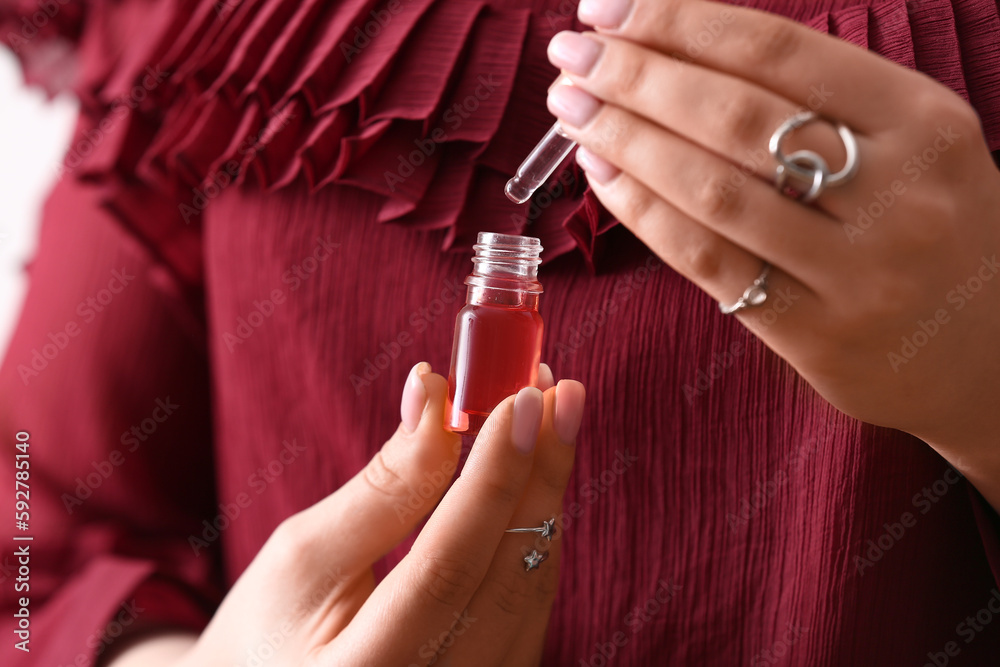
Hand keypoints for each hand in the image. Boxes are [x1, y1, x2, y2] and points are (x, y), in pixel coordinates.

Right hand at [106, 362, 585, 666]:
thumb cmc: (269, 631)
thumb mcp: (303, 557)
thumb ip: (381, 486)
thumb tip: (436, 398)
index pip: (446, 565)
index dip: (491, 478)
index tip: (520, 400)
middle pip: (508, 576)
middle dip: (540, 473)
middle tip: (557, 390)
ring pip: (533, 590)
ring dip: (547, 495)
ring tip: (551, 417)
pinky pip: (531, 606)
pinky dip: (536, 534)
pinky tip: (537, 479)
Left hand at [545, 0, 999, 500]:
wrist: (990, 353)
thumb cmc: (934, 228)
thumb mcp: (910, 144)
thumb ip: (819, 100)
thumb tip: (678, 51)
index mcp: (922, 123)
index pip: (776, 51)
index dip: (678, 22)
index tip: (605, 8)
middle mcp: (894, 195)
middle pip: (734, 118)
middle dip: (636, 77)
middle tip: (570, 56)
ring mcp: (856, 274)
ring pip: (713, 191)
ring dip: (626, 141)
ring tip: (571, 110)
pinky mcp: (815, 337)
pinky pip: (710, 264)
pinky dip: (644, 214)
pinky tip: (602, 177)